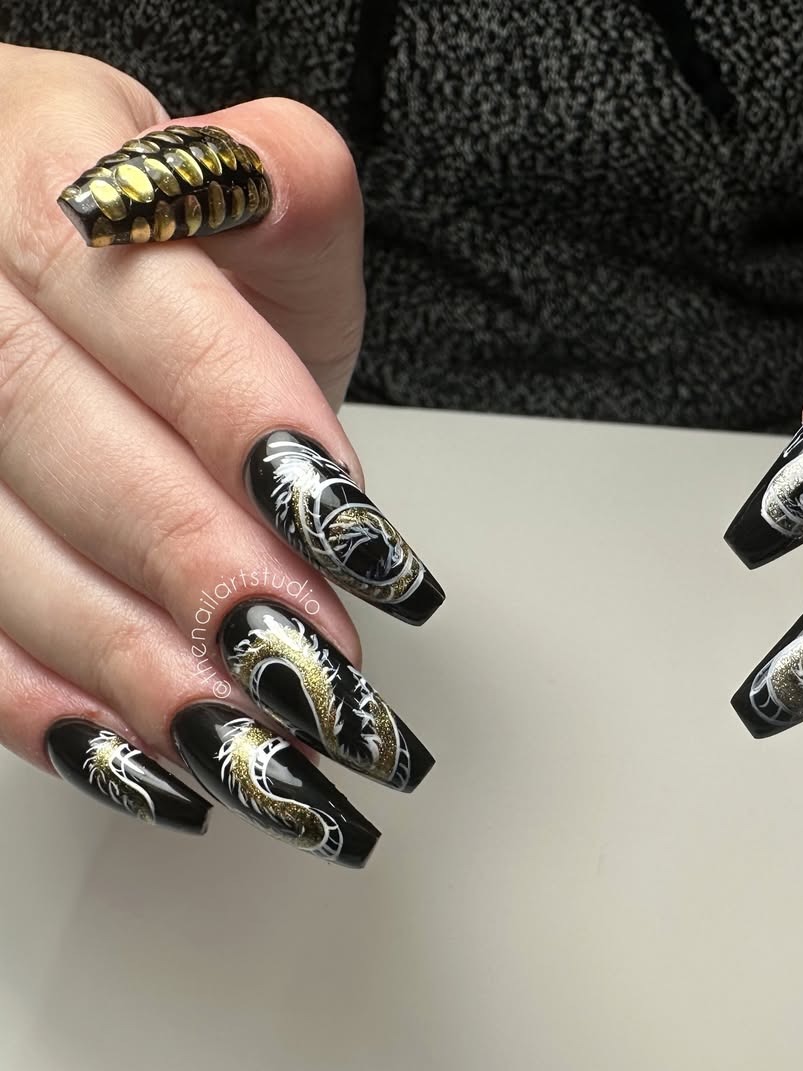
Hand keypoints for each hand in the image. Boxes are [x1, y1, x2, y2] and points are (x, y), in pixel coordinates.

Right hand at [0, 44, 442, 863]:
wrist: (65, 274)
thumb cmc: (177, 246)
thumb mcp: (252, 199)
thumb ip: (282, 186)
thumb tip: (271, 181)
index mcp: (37, 160)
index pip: (134, 291)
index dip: (241, 420)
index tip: (351, 534)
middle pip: (51, 435)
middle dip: (198, 568)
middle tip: (318, 671)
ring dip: (132, 667)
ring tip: (261, 750)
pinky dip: (46, 706)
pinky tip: (149, 764)